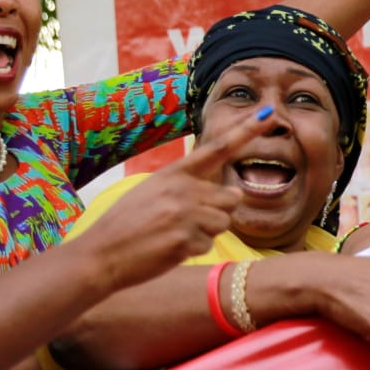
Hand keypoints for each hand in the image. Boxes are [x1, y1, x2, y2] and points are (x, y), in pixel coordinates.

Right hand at [82, 115, 257, 289]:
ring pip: (224, 223)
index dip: (245, 131)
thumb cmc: (128, 224)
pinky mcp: (185, 240)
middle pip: (231, 199)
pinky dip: (192, 250)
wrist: (101, 255)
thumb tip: (235, 195)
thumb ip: (190, 187)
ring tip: (174, 234)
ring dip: (206, 233)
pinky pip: (208, 245)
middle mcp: (182, 189)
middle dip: (218, 212)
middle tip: (186, 221)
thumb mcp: (153, 190)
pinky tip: (168, 249)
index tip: (268, 114)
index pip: (217, 148)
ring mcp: (184, 215)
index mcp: (174, 173)